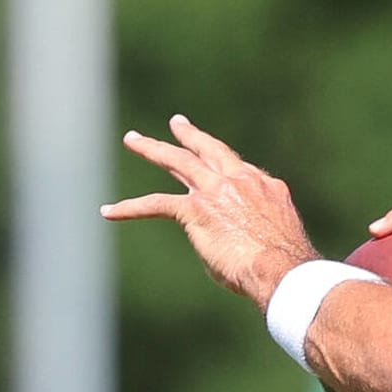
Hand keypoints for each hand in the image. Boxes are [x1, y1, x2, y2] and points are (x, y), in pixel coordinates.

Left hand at [100, 114, 318, 309]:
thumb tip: (230, 243)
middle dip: (190, 135)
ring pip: (179, 162)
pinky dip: (129, 208)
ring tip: (134, 140)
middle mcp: (241, 180)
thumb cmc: (283, 265)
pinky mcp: (195, 209)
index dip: (226, 170)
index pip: (240, 170)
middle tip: (177, 123)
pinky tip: (108, 211)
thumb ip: (249, 229)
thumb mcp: (274, 236)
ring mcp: (217, 190)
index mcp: (266, 186)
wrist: (282, 268)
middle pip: (210, 150)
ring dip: (153, 149)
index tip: (219, 167)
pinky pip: (155, 204)